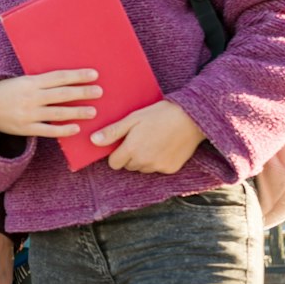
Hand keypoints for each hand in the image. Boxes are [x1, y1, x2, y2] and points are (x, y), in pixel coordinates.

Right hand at [0, 70, 101, 137]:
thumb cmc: (9, 91)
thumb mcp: (23, 81)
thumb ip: (42, 81)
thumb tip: (69, 80)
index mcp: (30, 82)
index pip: (58, 77)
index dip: (77, 76)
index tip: (94, 75)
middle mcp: (30, 97)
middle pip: (61, 94)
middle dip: (82, 93)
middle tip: (99, 92)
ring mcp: (28, 114)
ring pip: (57, 113)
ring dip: (77, 112)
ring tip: (93, 111)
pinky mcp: (26, 129)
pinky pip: (48, 130)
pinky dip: (63, 130)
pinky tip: (76, 128)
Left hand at [90, 99, 206, 174]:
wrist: (191, 118)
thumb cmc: (160, 114)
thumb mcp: (133, 118)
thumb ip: (113, 131)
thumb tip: (93, 141)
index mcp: (131, 149)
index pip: (114, 163)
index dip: (116, 153)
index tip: (124, 143)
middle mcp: (143, 162)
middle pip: (128, 166)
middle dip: (130, 155)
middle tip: (140, 138)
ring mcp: (158, 167)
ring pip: (142, 168)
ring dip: (144, 159)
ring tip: (153, 140)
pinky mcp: (170, 169)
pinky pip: (158, 169)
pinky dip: (159, 161)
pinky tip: (165, 145)